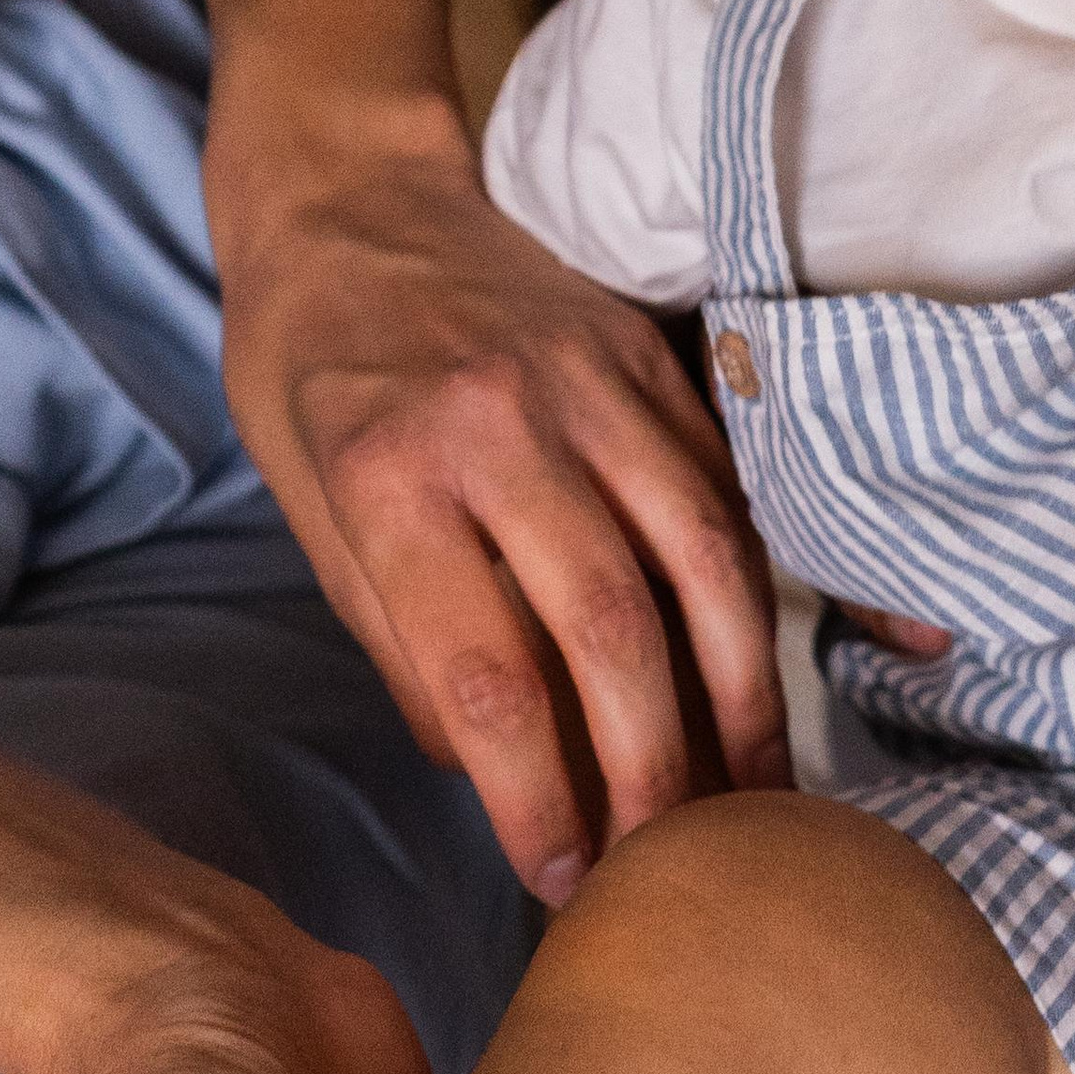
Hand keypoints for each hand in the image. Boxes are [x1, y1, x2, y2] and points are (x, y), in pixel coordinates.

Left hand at [215, 128, 787, 900]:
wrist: (354, 196)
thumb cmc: (310, 372)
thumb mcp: (309, 514)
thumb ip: (403, 643)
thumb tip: (499, 770)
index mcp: (390, 477)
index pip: (483, 671)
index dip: (534, 792)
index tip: (561, 877)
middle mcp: (503, 428)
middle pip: (613, 627)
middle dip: (655, 768)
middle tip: (670, 864)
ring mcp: (595, 387)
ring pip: (704, 560)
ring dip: (741, 694)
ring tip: (755, 794)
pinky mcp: (655, 364)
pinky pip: (728, 496)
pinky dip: (758, 599)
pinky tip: (764, 679)